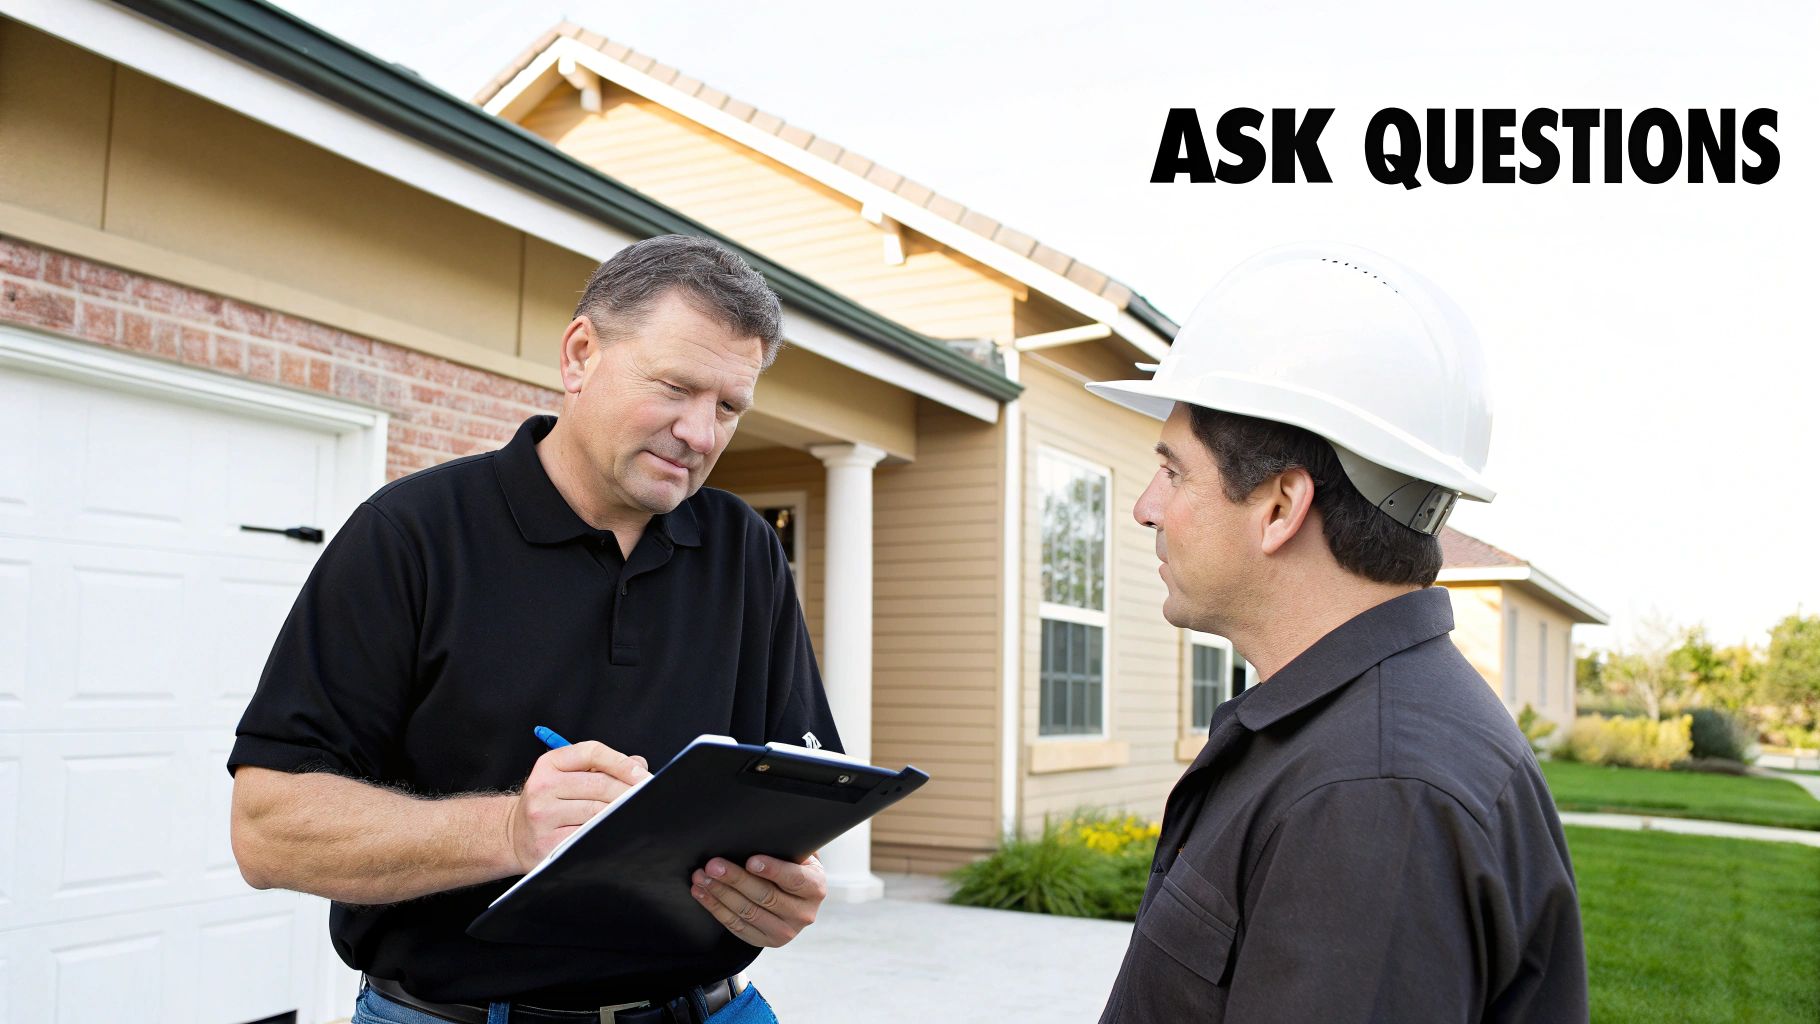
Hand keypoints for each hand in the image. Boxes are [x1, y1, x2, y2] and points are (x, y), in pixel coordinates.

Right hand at [506, 741, 648, 871]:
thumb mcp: (567, 775)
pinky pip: (587, 836)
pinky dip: (606, 833)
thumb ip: (602, 766)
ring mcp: (542, 816)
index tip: (644, 775)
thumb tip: (640, 765)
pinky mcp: (546, 843)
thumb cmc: (550, 802)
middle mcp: (542, 787)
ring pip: (596, 812)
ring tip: (636, 815)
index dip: (622, 762)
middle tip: (649, 798)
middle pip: (599, 784)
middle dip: (629, 792)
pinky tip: (617, 833)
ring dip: (621, 813)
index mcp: (549, 764)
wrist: (513, 834)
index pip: (592, 752)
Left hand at [690, 853, 826, 946]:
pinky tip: (701, 893)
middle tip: (713, 865)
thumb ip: (785, 848)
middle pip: (765, 896)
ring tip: (701, 877)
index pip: (794, 879)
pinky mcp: (765, 942)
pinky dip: (715, 908)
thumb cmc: (793, 868)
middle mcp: (803, 913)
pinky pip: (735, 925)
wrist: (797, 900)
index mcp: (814, 888)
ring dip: (720, 894)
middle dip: (735, 879)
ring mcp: (785, 932)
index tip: (751, 860)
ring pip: (747, 912)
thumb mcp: (799, 857)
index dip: (772, 870)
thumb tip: (758, 834)